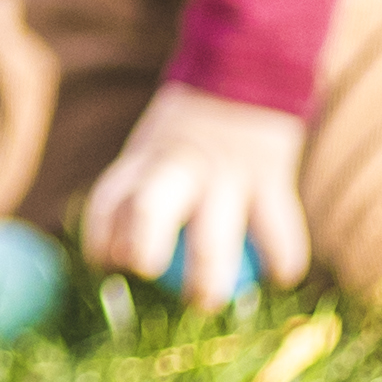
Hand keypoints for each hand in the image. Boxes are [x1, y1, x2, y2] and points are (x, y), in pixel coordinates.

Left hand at [74, 84, 311, 313]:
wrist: (245, 79)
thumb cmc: (190, 139)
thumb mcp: (152, 150)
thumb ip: (134, 196)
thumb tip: (110, 264)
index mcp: (143, 161)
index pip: (107, 202)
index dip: (100, 240)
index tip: (109, 265)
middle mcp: (179, 166)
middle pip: (148, 210)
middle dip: (141, 249)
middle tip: (148, 274)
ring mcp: (225, 173)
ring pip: (212, 237)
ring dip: (206, 277)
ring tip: (206, 302)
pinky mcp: (271, 177)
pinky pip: (277, 231)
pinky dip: (281, 259)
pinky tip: (279, 275)